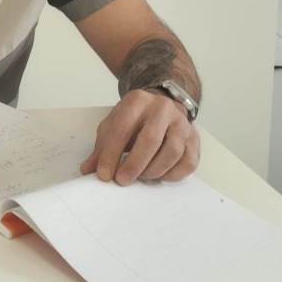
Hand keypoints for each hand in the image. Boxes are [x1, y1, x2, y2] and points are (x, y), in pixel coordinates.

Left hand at [79, 89, 199, 184]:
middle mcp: (163, 108)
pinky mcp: (194, 139)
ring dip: (153, 170)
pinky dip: (172, 175)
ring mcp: (182, 123)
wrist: (160, 106)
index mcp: (137, 101)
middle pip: (150, 140)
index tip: (103, 174)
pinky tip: (159, 177)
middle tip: (122, 181)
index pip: (122, 128)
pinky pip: (188, 162)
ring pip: (172, 151)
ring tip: (140, 177)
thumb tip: (87, 170)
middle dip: (134, 164)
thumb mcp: (113, 126)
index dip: (111, 154)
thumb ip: (101, 147)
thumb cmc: (134, 119)